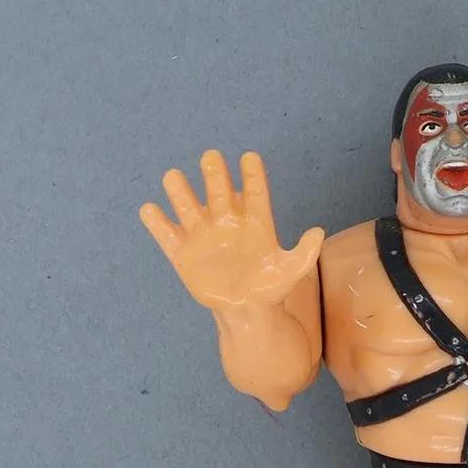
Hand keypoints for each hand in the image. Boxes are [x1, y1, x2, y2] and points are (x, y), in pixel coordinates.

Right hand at [140, 151, 324, 310]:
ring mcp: (204, 236)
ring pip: (189, 208)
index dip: (252, 176)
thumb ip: (304, 254)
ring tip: (173, 177)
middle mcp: (227, 222)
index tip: (250, 157)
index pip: (255, 193)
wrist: (246, 310)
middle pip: (219, 192)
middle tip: (211, 157)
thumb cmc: (269, 288)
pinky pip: (167, 236)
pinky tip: (149, 210)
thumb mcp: (291, 272)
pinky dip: (157, 224)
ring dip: (180, 192)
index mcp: (255, 223)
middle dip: (214, 175)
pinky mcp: (184, 254)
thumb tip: (317, 232)